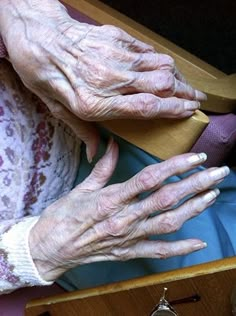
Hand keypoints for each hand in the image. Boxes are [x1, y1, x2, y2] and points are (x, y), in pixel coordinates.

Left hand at [0, 0, 205, 158]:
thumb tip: (96, 154)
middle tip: (197, 99)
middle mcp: (110, 79)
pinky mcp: (116, 38)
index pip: (146, 107)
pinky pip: (147, 50)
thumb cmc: (44, 75)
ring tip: (185, 85)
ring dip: (177, 77)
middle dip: (185, 93)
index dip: (173, 109)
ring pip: (159, 65)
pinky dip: (160, 60)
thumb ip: (83, 132)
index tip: (188, 111)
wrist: (37, 37)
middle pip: (160, 85)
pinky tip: (164, 67)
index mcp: (96, 102)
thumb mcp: (58, 111)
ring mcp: (115, 56)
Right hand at [29, 139, 228, 280]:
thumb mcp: (82, 187)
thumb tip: (112, 144)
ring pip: (168, 223)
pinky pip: (158, 252)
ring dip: (194, 209)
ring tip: (212, 195)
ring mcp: (129, 237)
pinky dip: (180, 249)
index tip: (195, 158)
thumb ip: (103, 166)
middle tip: (217, 172)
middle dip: (196, 184)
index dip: (175, 167)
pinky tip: (199, 243)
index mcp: (111, 198)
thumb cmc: (63, 216)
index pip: (150, 179)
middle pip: (167, 199)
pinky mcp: (128, 252)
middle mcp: (124, 218)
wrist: (50, 247)